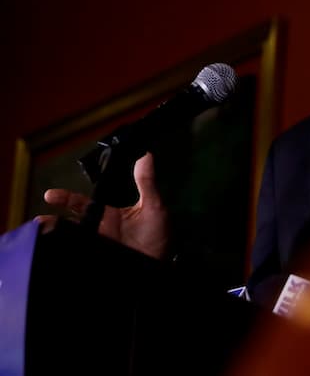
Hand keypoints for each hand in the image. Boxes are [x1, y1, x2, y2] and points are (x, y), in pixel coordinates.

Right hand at [36, 152, 169, 258]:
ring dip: (54, 237)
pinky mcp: (95, 257)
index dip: (66, 199)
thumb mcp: (154, 207)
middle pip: (69, 223)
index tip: (50, 196)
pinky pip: (76, 254)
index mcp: (109, 214)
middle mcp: (98, 229)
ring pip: (68, 239)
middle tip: (39, 222)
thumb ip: (146, 182)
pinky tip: (53, 250)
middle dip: (52, 222)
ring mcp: (96, 244)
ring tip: (42, 236)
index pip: (82, 204)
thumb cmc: (158, 235)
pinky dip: (63, 252)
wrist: (160, 264)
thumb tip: (146, 155)